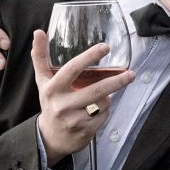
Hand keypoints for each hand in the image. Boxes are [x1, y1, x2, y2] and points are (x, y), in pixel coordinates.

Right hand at [30, 30, 134, 161]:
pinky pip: (104, 116)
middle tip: (131, 74)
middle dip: (117, 81)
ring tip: (101, 96)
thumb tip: (39, 31)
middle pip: (96, 90)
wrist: (50, 138)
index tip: (105, 47)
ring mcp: (74, 120)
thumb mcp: (43, 81)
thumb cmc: (50, 103)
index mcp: (52, 89)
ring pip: (103, 103)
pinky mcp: (85, 132)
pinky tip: (97, 111)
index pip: (72, 69)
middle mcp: (62, 105)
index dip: (89, 56)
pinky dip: (105, 111)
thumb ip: (40, 57)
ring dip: (107, 97)